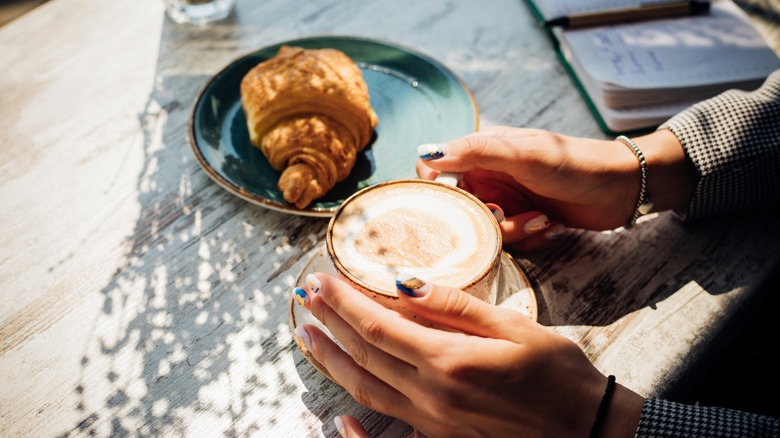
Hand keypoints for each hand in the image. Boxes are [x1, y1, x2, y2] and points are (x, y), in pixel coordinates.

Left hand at [294, 273, 643, 436]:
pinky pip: (388, 434)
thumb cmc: (558, 374)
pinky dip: (358, 429)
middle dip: (329, 324)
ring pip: (365, 391)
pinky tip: (340, 420)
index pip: (379, 326)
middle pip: (364, 355)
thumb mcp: (514, 327)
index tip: (321, 280)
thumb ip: (456, 306)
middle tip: (304, 299)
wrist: (587, 429)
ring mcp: (432, 422)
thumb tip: (406, 284)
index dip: (344, 302)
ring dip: (331, 362)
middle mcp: (432, 395)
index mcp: (449, 361)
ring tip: (307, 338)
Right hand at [416, 127, 696, 248]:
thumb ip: (475, 152)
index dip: (435, 190)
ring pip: (485, 230)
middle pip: (460, 209)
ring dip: (515, 231)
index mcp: (482, 152)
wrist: (622, 188)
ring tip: (542, 218)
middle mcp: (489, 176)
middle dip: (485, 220)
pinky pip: (509, 241)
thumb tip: (426, 154)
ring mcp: (507, 199)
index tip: (449, 207)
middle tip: (507, 216)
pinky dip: (529, 237)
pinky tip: (551, 226)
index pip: (436, 169)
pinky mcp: (524, 220)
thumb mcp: (523, 154)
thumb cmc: (574, 162)